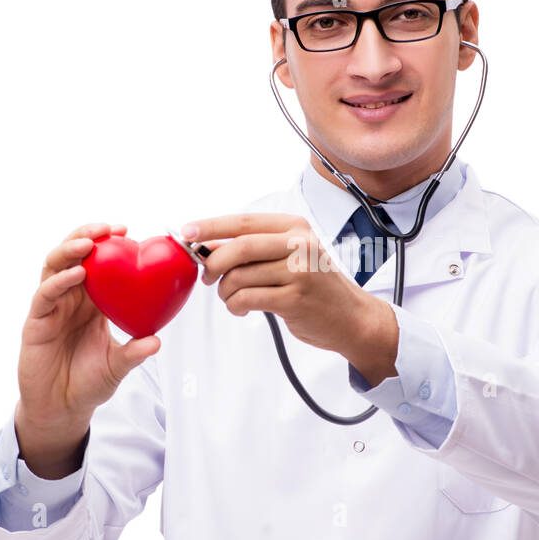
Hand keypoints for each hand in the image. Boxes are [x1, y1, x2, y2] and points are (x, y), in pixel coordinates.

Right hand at [16, 222, 160, 436]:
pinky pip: (45, 296)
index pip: (98, 264)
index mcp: (92, 301)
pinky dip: (59, 282)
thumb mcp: (118, 366)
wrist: (61, 408)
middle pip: (73, 255)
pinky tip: (77, 274)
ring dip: (69, 251)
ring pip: (54, 268)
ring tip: (88, 243)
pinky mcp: (36, 322)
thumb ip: (134, 353)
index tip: (128, 232)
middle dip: (88, 236)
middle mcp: (70, 298)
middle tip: (109, 229)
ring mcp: (51, 308)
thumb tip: (157, 341)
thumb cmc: (89, 382)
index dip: (109, 245)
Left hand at [183, 213, 397, 382]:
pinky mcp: (295, 299)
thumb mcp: (291, 256)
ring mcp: (299, 272)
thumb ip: (254, 249)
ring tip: (233, 298)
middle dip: (213, 263)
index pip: (244, 222)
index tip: (186, 232)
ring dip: (226, 292)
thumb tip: (206, 244)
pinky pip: (247, 299)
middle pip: (239, 247)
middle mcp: (299, 245)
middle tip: (207, 277)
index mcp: (295, 228)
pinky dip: (236, 305)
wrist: (352, 318)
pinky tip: (242, 309)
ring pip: (239, 277)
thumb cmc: (317, 287)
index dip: (211, 226)